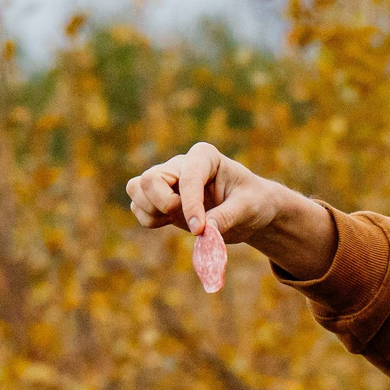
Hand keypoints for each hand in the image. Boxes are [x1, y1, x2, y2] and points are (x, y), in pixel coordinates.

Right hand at [125, 142, 336, 279]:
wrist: (249, 212)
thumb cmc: (253, 202)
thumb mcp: (249, 207)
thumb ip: (228, 216)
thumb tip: (206, 232)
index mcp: (204, 157)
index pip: (187, 176)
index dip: (190, 204)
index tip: (200, 229)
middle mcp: (181, 165)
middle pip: (149, 179)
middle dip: (162, 204)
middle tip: (187, 219)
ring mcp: (168, 181)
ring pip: (136, 189)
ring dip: (151, 211)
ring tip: (176, 219)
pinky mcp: (161, 200)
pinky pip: (138, 208)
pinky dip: (149, 220)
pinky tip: (171, 222)